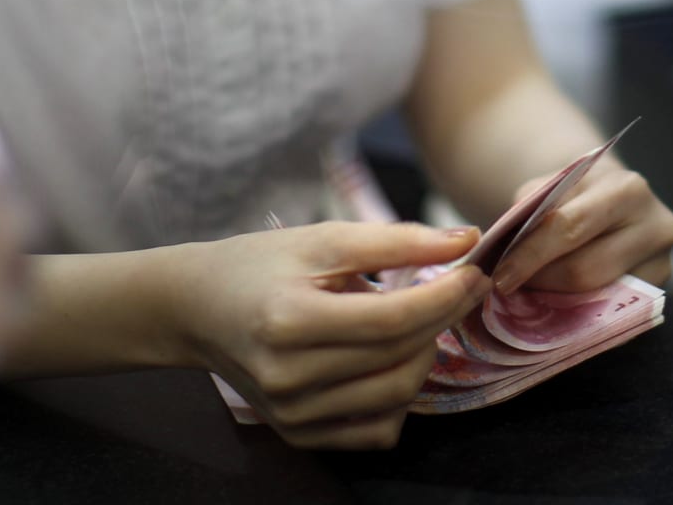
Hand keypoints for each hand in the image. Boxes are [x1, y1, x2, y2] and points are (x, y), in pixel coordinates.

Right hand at [171, 221, 489, 448]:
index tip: (475, 269)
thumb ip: (397, 241)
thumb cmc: (262, 264)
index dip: (445, 295)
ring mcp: (292, 413)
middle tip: (459, 286)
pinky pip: (376, 430)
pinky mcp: (298, 434)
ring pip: (396, 396)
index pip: (392, 319)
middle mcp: (288, 377)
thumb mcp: (324, 239)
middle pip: (398, 356)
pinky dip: (400, 397)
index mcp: (289, 321)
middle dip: (443, 318)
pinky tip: (393, 359)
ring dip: (426, 355)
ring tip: (421, 319)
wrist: (198, 309)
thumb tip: (468, 240)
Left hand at [489, 162, 672, 295]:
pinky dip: (575, 309)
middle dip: (540, 281)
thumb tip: (501, 250)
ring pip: (596, 297)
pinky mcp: (657, 295)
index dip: (530, 255)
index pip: (569, 227)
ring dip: (554, 298)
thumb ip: (530, 212)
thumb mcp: (551, 187)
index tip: (500, 275)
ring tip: (529, 291)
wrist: (615, 201)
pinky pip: (607, 313)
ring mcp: (662, 265)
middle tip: (510, 287)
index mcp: (627, 190)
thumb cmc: (577, 194)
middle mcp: (656, 226)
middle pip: (584, 270)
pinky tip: (555, 300)